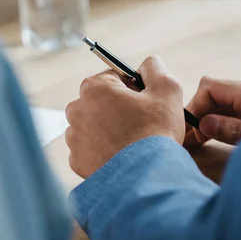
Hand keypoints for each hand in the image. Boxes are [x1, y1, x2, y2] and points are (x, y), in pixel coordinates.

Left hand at [66, 56, 185, 178]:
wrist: (147, 175)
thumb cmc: (157, 130)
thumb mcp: (167, 88)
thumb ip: (154, 67)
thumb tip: (146, 64)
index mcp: (94, 87)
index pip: (113, 77)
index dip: (132, 88)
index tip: (143, 102)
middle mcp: (76, 109)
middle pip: (99, 101)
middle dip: (116, 108)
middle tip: (138, 124)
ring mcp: (73, 137)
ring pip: (92, 125)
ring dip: (107, 129)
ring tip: (129, 142)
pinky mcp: (76, 160)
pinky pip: (89, 149)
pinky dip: (102, 151)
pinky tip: (119, 156)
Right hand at [184, 75, 240, 147]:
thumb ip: (234, 130)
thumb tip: (203, 124)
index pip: (209, 88)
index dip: (195, 108)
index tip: (192, 131)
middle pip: (215, 92)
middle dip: (200, 114)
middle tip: (192, 140)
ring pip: (226, 99)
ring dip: (213, 117)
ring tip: (202, 140)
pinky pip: (239, 103)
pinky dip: (227, 116)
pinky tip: (224, 132)